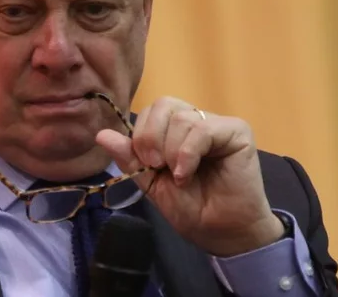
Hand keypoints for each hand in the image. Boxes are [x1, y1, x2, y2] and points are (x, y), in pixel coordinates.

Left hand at [96, 96, 283, 256]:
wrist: (221, 233)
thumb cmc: (191, 208)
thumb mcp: (151, 182)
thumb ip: (130, 157)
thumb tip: (100, 134)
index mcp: (177, 131)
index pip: (152, 110)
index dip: (142, 134)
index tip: (147, 165)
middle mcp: (197, 121)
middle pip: (164, 104)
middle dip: (151, 137)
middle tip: (157, 166)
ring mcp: (218, 125)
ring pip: (181, 118)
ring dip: (172, 152)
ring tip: (179, 177)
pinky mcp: (237, 132)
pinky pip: (202, 129)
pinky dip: (187, 153)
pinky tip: (186, 174)